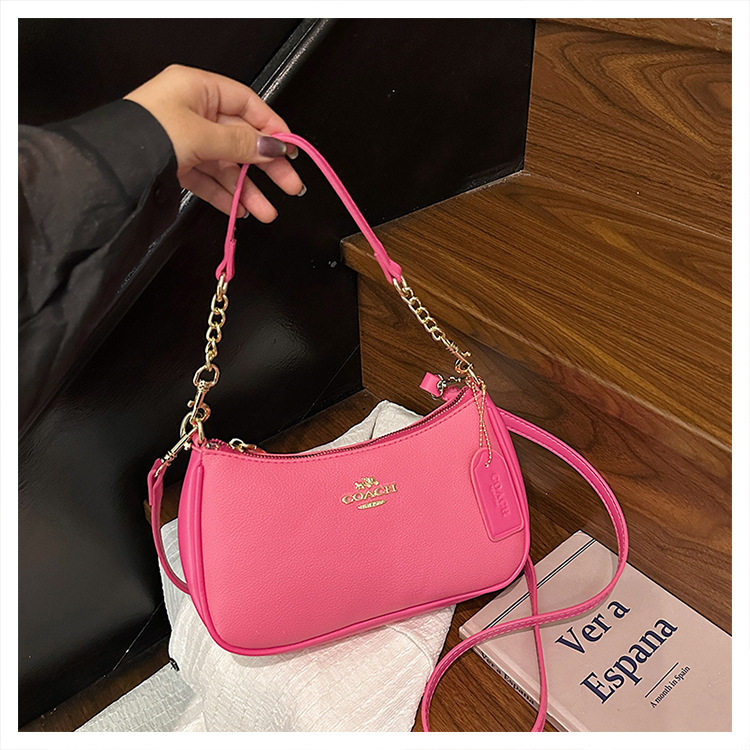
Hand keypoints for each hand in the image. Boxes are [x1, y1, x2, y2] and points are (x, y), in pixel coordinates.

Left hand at [124, 64, 303, 221]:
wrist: (110, 168)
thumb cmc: (145, 135)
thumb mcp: (202, 135)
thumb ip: (241, 143)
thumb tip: (273, 146)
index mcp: (197, 88)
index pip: (247, 104)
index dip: (272, 127)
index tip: (289, 149)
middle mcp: (192, 111)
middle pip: (241, 139)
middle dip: (266, 166)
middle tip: (289, 185)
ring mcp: (184, 140)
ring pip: (226, 165)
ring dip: (247, 190)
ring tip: (265, 212)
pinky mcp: (176, 165)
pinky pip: (208, 181)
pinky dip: (225, 196)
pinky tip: (240, 210)